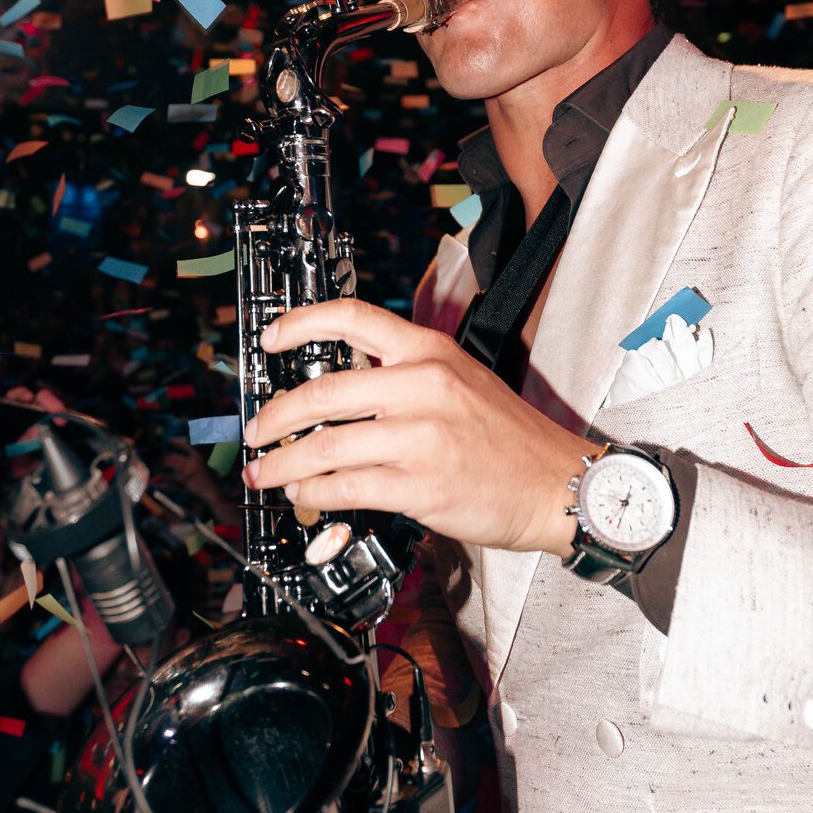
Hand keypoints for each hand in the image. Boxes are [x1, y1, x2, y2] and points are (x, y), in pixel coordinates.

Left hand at [243, 302, 586, 557]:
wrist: (557, 483)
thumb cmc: (510, 438)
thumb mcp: (462, 380)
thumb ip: (406, 375)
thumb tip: (340, 391)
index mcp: (430, 353)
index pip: (352, 319)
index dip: (300, 324)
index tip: (271, 338)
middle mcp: (423, 386)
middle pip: (322, 392)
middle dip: (274, 416)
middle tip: (255, 430)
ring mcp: (421, 437)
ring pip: (325, 445)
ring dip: (283, 462)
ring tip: (267, 471)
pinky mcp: (420, 485)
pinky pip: (347, 487)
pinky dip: (315, 492)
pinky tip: (306, 494)